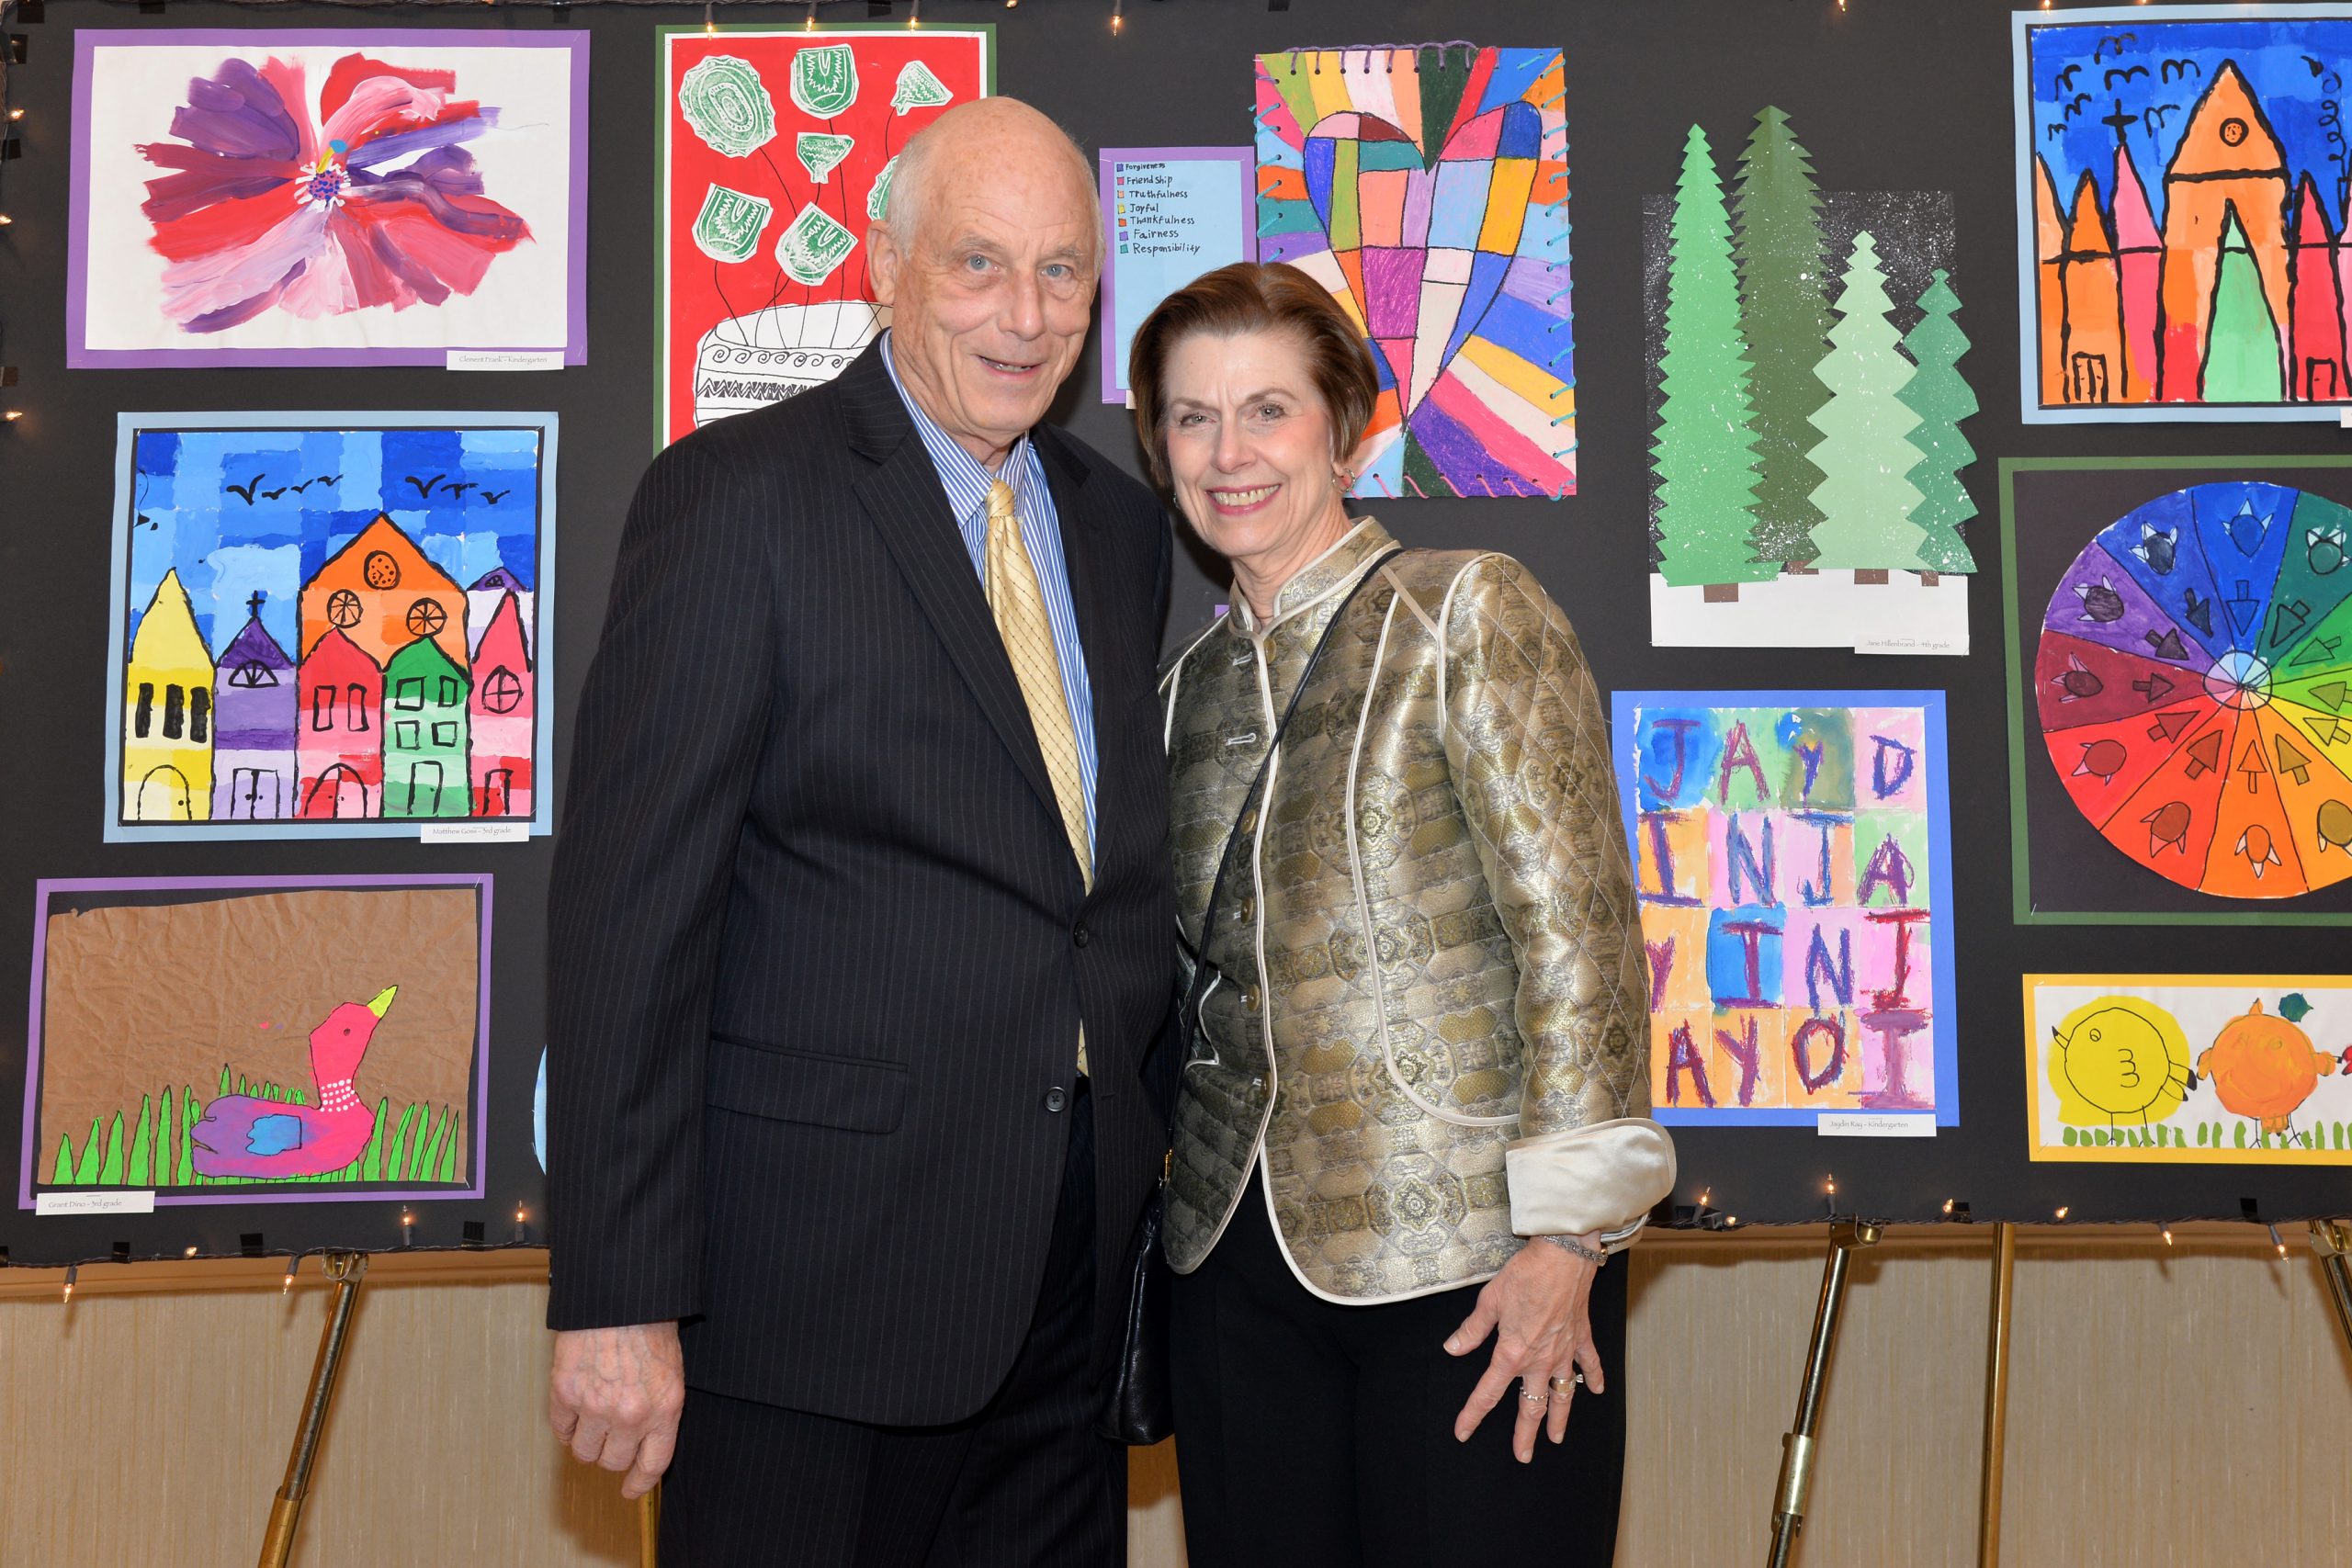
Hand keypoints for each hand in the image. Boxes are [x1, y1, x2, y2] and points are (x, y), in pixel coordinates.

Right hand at [549, 1322, 685, 1498]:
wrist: (621, 1295)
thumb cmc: (650, 1325)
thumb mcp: (671, 1371)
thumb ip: (660, 1408)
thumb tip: (644, 1441)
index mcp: (665, 1409)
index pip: (653, 1464)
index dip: (639, 1483)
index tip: (629, 1489)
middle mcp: (631, 1415)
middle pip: (614, 1462)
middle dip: (611, 1453)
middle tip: (609, 1435)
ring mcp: (596, 1406)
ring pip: (584, 1452)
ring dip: (586, 1441)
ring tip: (591, 1418)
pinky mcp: (566, 1393)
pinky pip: (561, 1429)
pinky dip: (566, 1424)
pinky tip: (573, 1405)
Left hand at [1442, 1237, 1604, 1462]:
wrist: (1563, 1257)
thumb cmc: (1525, 1275)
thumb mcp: (1489, 1301)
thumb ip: (1472, 1330)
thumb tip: (1453, 1348)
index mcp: (1512, 1353)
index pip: (1488, 1392)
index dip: (1473, 1414)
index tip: (1463, 1432)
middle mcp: (1539, 1360)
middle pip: (1530, 1406)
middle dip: (1525, 1434)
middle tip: (1523, 1456)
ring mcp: (1564, 1352)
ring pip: (1562, 1395)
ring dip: (1559, 1418)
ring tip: (1556, 1438)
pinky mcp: (1582, 1338)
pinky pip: (1589, 1364)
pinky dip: (1593, 1378)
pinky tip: (1597, 1391)